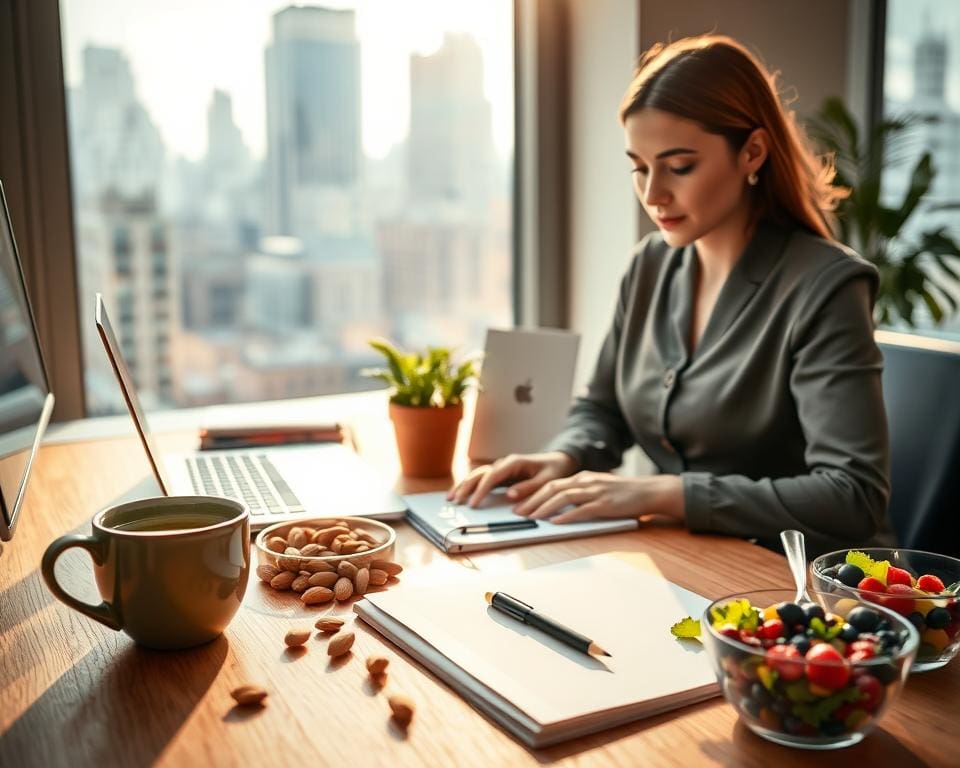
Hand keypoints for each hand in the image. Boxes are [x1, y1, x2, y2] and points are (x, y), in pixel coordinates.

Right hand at [447, 452, 578, 507]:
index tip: (474, 504)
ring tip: (451, 498)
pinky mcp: (501, 474)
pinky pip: (482, 478)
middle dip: (466, 487)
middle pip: (480, 473)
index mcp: (514, 462)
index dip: (481, 490)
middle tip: (456, 501)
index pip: (492, 476)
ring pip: (477, 474)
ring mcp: (501, 467)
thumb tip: (510, 496)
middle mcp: (504, 463)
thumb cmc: (554, 471)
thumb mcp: (546, 481)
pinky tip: (460, 493)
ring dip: (464, 485)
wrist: (558, 461)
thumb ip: (528, 488)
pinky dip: (470, 485)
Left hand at [514, 472, 683, 523]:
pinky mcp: (605, 504)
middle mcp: (586, 481)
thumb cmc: (625, 493)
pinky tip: (556, 521)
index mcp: (583, 477)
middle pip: (552, 488)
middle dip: (532, 500)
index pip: (551, 484)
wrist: (649, 491)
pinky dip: (567, 515)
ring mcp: (595, 491)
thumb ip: (581, 493)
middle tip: (518, 512)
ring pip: (563, 497)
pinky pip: (582, 509)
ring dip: (544, 507)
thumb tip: (561, 506)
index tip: (520, 504)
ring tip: (532, 517)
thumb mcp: (599, 487)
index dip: (533, 494)